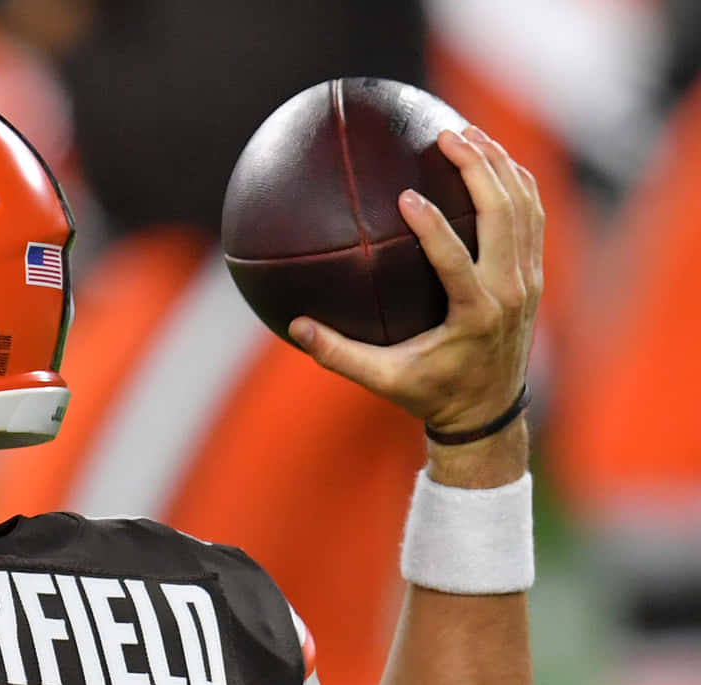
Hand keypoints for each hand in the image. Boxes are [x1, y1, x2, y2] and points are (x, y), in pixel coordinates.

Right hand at [290, 126, 544, 434]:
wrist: (488, 409)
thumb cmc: (429, 393)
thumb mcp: (382, 380)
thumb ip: (338, 354)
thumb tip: (295, 326)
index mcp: (475, 315)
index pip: (456, 261)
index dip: (431, 227)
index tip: (404, 196)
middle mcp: (510, 291)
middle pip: (504, 215)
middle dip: (479, 168)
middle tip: (446, 135)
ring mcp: (528, 278)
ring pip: (524, 206)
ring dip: (499, 164)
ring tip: (467, 132)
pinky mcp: (533, 272)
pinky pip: (532, 214)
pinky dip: (516, 181)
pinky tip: (491, 156)